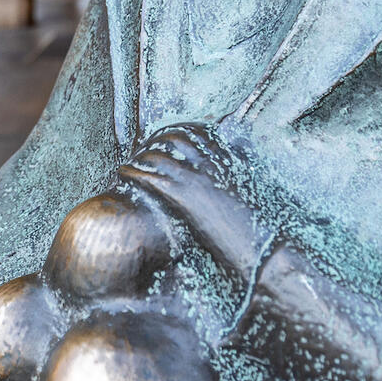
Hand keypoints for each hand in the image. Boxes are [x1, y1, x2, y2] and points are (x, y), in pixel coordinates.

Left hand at [117, 124, 264, 288]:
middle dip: (154, 142)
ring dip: (139, 157)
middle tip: (141, 151)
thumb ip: (232, 186)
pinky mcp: (182, 194)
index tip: (164, 138)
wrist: (259, 247)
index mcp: (227, 163)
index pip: (197, 134)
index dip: (177, 133)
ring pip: (156, 155)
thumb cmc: (255, 232)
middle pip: (173, 138)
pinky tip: (122, 175)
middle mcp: (209, 165)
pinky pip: (149, 176)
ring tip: (128, 164)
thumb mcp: (247, 199)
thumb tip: (228, 186)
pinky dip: (132, 172)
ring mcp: (194, 178)